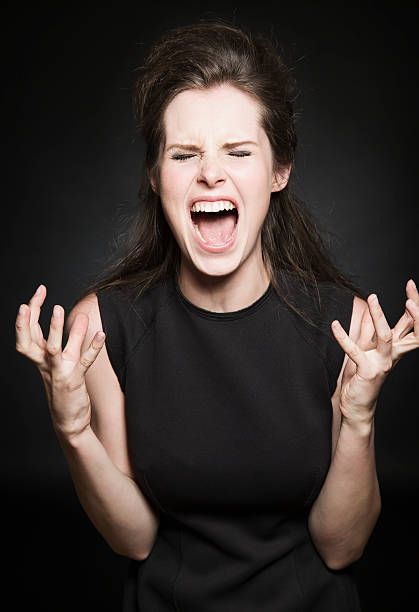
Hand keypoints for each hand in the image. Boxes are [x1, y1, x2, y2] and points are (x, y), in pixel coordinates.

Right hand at [15, 284, 105, 439]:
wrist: (68, 421)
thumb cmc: (62, 388)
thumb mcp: (55, 363)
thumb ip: (60, 341)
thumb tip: (68, 316)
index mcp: (39, 358)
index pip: (28, 331)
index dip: (30, 311)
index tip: (39, 290)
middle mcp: (45, 364)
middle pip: (31, 339)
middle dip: (29, 319)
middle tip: (32, 300)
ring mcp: (59, 371)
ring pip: (54, 348)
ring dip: (56, 329)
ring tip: (60, 309)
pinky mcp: (74, 380)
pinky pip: (84, 361)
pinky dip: (93, 348)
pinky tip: (102, 334)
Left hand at [331, 279, 418, 426]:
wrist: (357, 406)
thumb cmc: (361, 377)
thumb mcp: (367, 349)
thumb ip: (370, 330)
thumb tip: (370, 308)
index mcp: (395, 348)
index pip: (412, 323)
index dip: (416, 305)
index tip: (410, 286)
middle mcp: (393, 355)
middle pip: (412, 330)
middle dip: (415, 311)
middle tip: (410, 291)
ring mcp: (382, 363)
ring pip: (386, 336)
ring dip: (379, 316)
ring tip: (372, 298)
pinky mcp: (367, 371)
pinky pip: (355, 351)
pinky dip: (343, 337)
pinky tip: (334, 325)